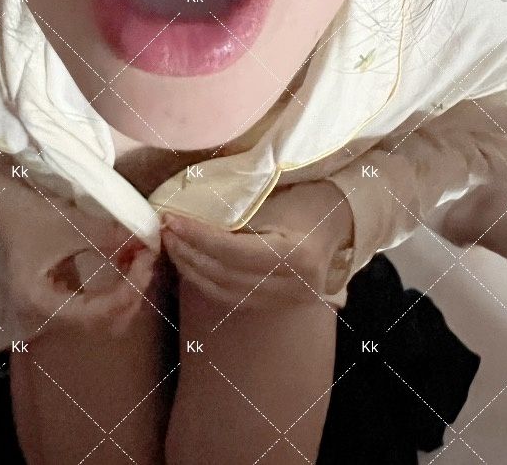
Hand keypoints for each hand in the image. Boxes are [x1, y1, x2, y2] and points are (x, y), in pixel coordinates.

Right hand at [0, 178, 158, 342]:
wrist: (2, 203)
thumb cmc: (29, 213)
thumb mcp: (72, 224)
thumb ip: (110, 237)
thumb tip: (147, 242)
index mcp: (43, 305)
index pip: (98, 313)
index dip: (129, 288)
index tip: (146, 259)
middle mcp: (47, 316)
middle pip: (103, 322)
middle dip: (132, 292)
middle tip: (147, 259)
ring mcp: (53, 308)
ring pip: (102, 316)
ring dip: (126, 291)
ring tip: (141, 260)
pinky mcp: (60, 296)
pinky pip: (95, 303)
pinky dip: (115, 287)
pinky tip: (127, 264)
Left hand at [160, 180, 353, 309]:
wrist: (342, 221)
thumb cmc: (309, 200)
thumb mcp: (277, 199)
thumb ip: (238, 214)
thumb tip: (188, 214)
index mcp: (297, 256)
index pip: (234, 252)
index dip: (198, 238)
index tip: (172, 221)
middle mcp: (294, 286)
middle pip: (227, 277)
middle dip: (189, 254)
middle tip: (164, 232)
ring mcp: (289, 302)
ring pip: (227, 293)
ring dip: (193, 271)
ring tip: (172, 246)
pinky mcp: (280, 306)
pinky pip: (235, 298)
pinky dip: (208, 282)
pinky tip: (191, 263)